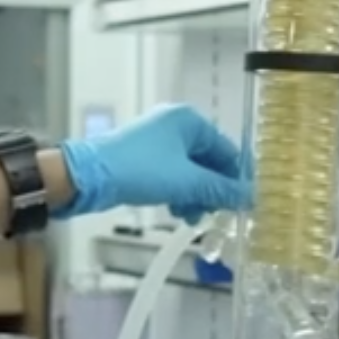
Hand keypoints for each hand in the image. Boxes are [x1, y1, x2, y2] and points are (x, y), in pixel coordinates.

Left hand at [59, 104, 250, 223]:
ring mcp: (159, 140)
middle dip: (212, 191)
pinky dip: (178, 192)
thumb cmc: (140, 171)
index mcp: (190, 121)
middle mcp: (176, 125)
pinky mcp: (145, 157)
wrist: (87, 176)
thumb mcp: (186, 183)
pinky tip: (176, 210)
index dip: (237, 180)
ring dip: (195, 195)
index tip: (245, 206)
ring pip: (191, 171)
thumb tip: (251, 197)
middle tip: (214, 215)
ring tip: (189, 216)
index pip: (228, 151)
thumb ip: (221, 190)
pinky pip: (173, 174)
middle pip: (210, 162)